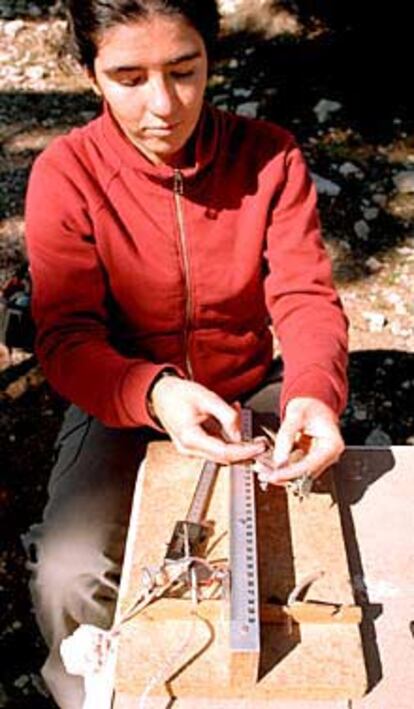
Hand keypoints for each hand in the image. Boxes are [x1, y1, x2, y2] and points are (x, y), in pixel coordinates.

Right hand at [150, 376, 266, 463]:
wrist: (160, 395)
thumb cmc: (179, 394)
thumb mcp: (208, 398)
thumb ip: (227, 416)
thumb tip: (241, 434)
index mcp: (190, 437)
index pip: (224, 453)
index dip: (246, 452)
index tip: (260, 447)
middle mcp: (189, 449)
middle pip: (224, 458)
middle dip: (245, 452)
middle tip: (261, 443)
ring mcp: (191, 450)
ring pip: (221, 455)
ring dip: (237, 445)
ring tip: (245, 427)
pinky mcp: (194, 447)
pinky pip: (216, 448)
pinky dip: (228, 440)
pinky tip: (232, 423)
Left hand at [259, 397, 344, 485]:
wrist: (312, 402)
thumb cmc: (310, 405)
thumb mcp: (296, 415)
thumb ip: (287, 436)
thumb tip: (279, 459)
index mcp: (332, 445)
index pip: (310, 466)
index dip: (291, 473)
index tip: (275, 476)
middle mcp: (328, 456)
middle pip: (305, 474)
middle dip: (284, 476)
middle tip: (264, 475)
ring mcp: (319, 459)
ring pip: (299, 474)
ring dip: (281, 474)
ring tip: (263, 471)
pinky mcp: (309, 459)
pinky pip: (295, 467)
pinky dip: (282, 468)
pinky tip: (268, 467)